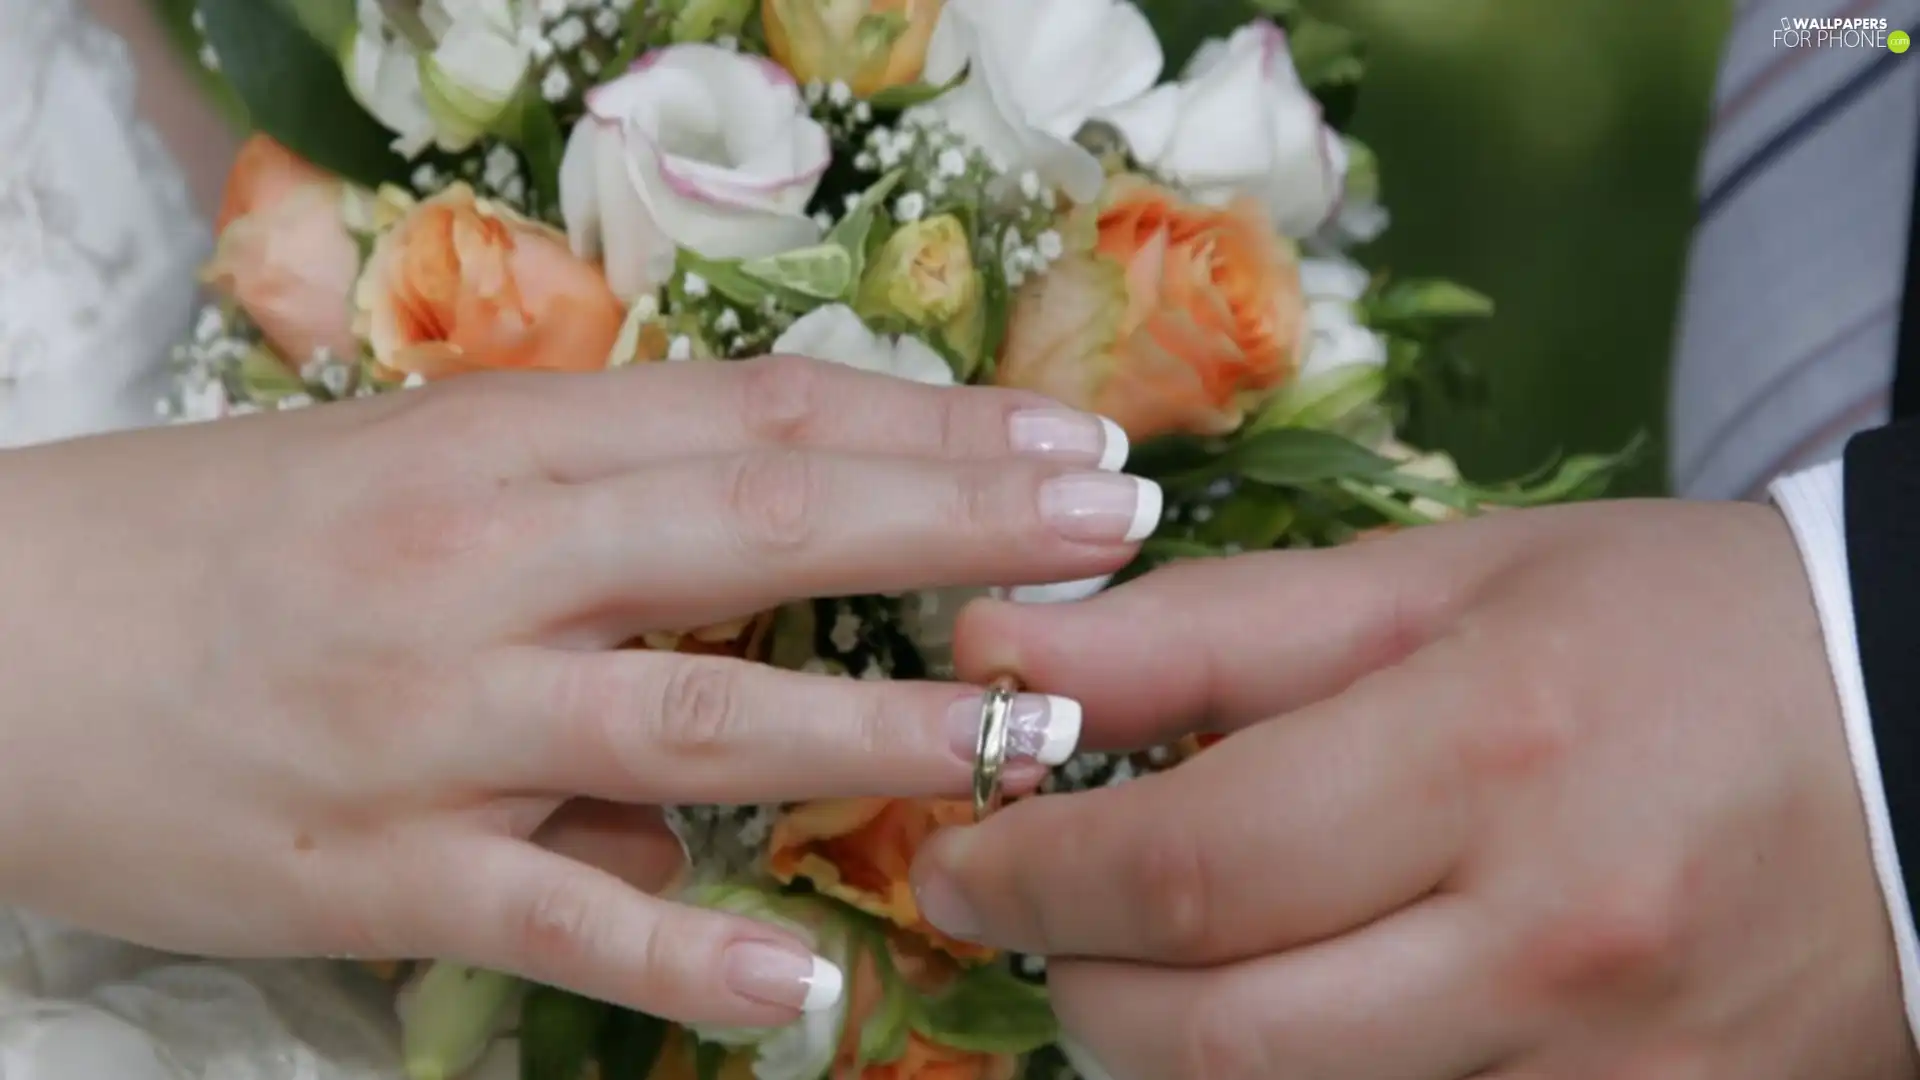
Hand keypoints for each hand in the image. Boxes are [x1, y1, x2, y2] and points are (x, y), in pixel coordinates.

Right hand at [0, 357, 1149, 1026]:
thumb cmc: (199, 547)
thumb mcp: (392, 481)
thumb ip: (579, 542)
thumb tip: (736, 650)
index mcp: (486, 445)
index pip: (750, 421)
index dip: (922, 433)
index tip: (1057, 446)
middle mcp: (477, 566)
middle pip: (756, 530)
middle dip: (952, 530)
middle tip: (1115, 531)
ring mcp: (431, 722)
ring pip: (691, 721)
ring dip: (878, 737)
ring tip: (1036, 740)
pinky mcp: (368, 869)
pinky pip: (551, 917)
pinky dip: (680, 954)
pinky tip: (804, 987)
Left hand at [914, 501, 1916, 1077]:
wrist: (1919, 741)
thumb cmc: (1667, 634)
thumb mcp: (1443, 584)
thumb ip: (1208, 629)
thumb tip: (997, 653)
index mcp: (1492, 759)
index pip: (1189, 869)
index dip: (1035, 880)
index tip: (959, 861)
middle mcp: (1552, 948)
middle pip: (1215, 1044)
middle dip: (1079, 988)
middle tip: (1049, 919)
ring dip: (1177, 1058)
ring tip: (1174, 962)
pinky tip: (1307, 1014)